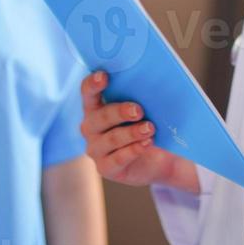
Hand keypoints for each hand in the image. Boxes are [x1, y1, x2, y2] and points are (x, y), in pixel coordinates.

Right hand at [80, 71, 197, 192]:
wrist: (155, 159)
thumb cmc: (144, 126)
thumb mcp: (142, 110)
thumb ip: (139, 97)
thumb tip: (154, 83)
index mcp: (95, 108)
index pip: (88, 92)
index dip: (93, 84)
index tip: (104, 76)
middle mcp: (90, 127)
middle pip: (100, 117)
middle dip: (120, 112)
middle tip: (139, 110)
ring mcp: (95, 149)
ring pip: (111, 138)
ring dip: (131, 132)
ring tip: (149, 128)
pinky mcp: (105, 168)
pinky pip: (118, 158)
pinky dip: (134, 150)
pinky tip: (147, 143)